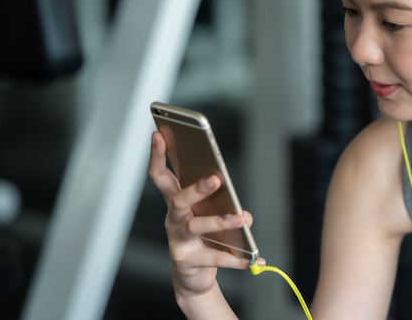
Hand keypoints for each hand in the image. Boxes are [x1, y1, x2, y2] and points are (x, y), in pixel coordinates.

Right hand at [147, 131, 255, 299]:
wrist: (194, 278)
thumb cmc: (203, 239)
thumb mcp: (213, 218)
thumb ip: (229, 209)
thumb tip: (242, 213)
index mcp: (177, 202)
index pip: (161, 175)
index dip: (157, 155)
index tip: (158, 134)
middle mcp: (173, 219)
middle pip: (178, 199)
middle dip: (195, 188)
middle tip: (215, 179)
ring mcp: (177, 240)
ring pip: (194, 226)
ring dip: (219, 221)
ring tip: (241, 219)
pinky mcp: (187, 261)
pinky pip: (213, 257)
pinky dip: (235, 258)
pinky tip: (253, 257)